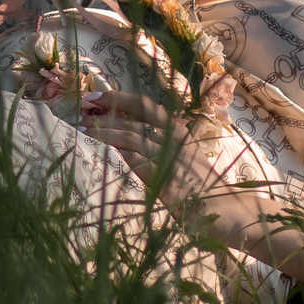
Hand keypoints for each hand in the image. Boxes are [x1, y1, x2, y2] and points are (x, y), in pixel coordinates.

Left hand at [76, 89, 201, 193]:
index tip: (93, 95)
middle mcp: (174, 139)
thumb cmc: (200, 182)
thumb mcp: (183, 154)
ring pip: (130, 139)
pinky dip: (118, 157)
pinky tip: (102, 156)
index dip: (116, 97)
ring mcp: (171, 159)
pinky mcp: (167, 181)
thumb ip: (159, 141)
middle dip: (101, 119)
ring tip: (83, 134)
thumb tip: (124, 132)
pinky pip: (137, 163)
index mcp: (177, 129)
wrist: (225, 208)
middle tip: (78, 118)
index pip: (143, 105)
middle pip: (131, 122)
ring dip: (104, 135)